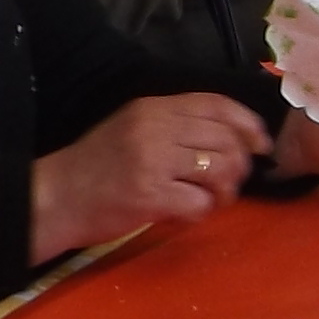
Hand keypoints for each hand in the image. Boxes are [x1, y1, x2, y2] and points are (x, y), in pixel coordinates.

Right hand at [35, 94, 271, 256]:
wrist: (56, 197)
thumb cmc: (97, 166)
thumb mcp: (132, 129)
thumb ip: (175, 127)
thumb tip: (230, 137)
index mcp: (153, 107)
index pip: (216, 104)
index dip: (248, 123)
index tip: (261, 143)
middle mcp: (156, 128)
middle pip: (225, 140)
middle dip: (239, 166)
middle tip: (227, 184)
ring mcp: (153, 161)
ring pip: (220, 170)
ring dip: (223, 191)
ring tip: (208, 200)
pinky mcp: (150, 195)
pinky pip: (200, 203)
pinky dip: (200, 213)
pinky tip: (182, 214)